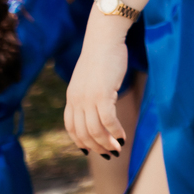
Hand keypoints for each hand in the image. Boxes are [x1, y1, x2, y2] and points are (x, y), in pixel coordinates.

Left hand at [64, 15, 129, 158]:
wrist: (104, 39)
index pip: (71, 126)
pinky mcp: (102, 95)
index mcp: (72, 97)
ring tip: (118, 148)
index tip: (91, 149)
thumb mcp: (90, 77)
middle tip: (109, 153)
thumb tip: (97, 102)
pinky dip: (115, 132)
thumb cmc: (102, 55)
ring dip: (107, 143)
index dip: (80, 141)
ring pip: (95, 130)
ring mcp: (88, 98)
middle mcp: (77, 100)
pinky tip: (122, 136)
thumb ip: (89, 91)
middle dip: (96, 146)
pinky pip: (107, 121)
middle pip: (83, 132)